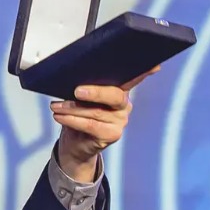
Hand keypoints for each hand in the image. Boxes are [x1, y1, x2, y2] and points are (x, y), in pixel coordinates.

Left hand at [52, 67, 156, 181]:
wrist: (75, 143)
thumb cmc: (78, 114)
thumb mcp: (80, 98)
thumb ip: (85, 86)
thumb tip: (74, 79)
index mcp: (119, 89)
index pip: (134, 77)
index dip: (145, 72)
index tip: (154, 66)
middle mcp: (124, 104)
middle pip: (115, 95)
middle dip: (95, 92)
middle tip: (77, 91)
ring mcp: (120, 120)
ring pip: (97, 111)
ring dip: (72, 108)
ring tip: (56, 106)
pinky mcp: (112, 134)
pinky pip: (91, 125)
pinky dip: (73, 120)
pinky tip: (60, 117)